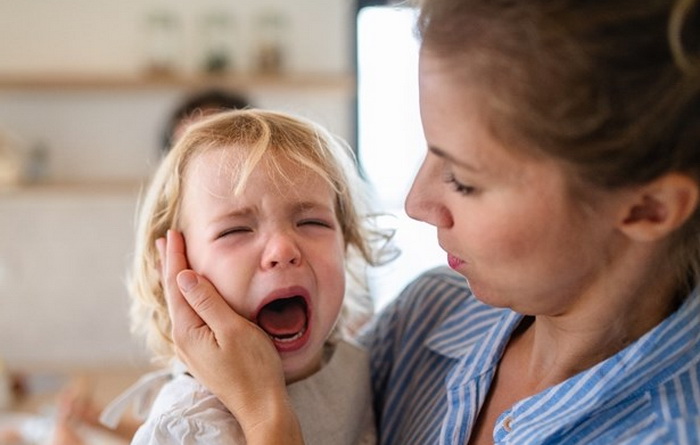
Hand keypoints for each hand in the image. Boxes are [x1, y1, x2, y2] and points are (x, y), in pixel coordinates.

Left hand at [159, 230, 303, 443]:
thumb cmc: (253, 368)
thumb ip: (208, 302)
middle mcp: (184, 339)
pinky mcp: (203, 353)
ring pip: (180, 305)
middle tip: (164, 241)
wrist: (261, 406)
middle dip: (170, 265)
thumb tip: (184, 276)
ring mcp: (193, 348)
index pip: (178, 284)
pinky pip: (188, 316)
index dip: (175, 257)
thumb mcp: (233, 329)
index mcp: (188, 329)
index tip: (172, 234)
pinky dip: (187, 297)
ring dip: (177, 280)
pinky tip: (189, 296)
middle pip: (173, 294)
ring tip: (171, 262)